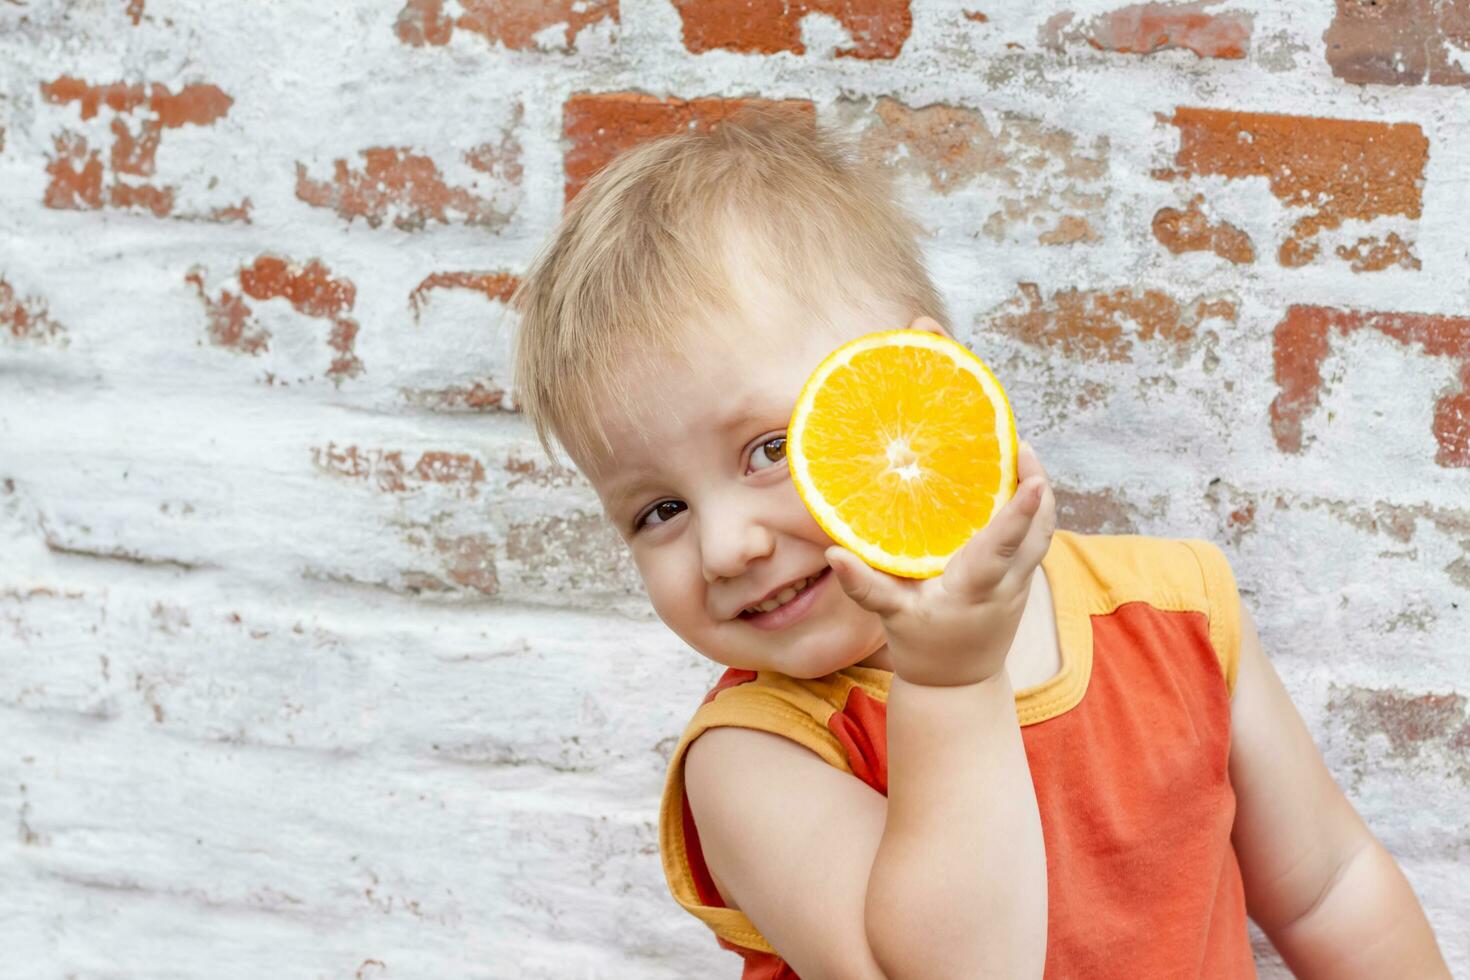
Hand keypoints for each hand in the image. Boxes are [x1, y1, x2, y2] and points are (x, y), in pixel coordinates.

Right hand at [824, 440, 1056, 687]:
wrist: (957, 685)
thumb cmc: (923, 648)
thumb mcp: (891, 618)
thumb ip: (864, 586)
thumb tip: (833, 554)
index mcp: (975, 590)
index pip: (1002, 548)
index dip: (1019, 514)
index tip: (1034, 481)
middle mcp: (1007, 584)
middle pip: (1038, 532)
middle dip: (1039, 488)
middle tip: (1022, 445)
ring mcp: (1021, 583)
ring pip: (1044, 534)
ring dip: (1041, 496)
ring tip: (1022, 452)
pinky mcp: (1022, 580)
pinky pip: (1037, 539)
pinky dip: (1034, 510)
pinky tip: (1018, 481)